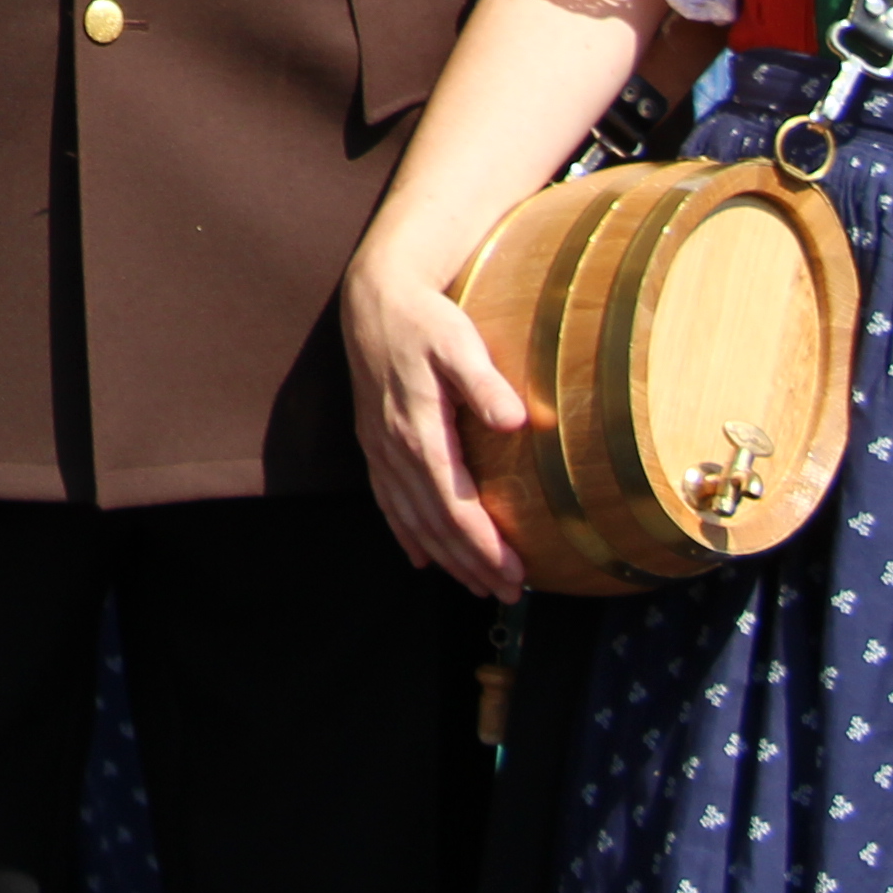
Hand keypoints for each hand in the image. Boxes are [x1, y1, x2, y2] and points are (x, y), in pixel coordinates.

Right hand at [342, 249, 530, 601]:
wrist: (375, 297)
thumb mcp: (459, 342)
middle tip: (509, 595)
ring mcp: (379, 449)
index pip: (454, 505)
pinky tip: (421, 558)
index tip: (515, 573)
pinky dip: (406, 534)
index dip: (484, 544)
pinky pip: (388, 501)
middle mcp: (394, 449)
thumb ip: (485, 384)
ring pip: (411, 519)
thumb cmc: (424, 319)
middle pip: (434, 523)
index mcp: (418, 432)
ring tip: (477, 586)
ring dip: (445, 557)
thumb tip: (519, 421)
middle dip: (471, 563)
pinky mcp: (373, 442)